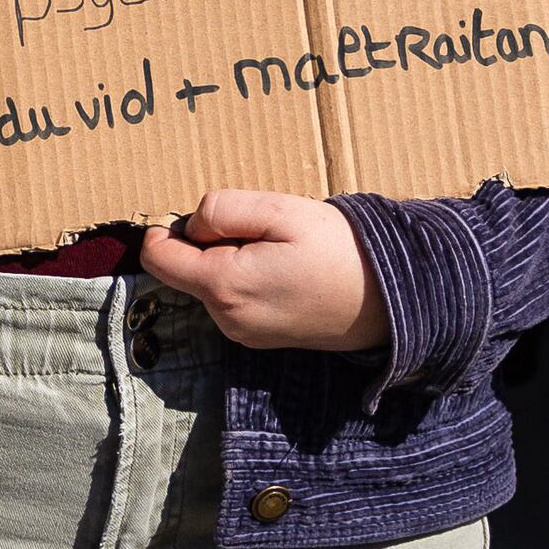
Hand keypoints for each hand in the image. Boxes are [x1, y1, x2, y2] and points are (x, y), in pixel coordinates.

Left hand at [138, 189, 389, 353]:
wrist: (391, 302)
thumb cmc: (339, 252)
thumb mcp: (281, 212)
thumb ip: (223, 211)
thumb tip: (190, 225)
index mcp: (223, 286)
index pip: (158, 258)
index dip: (169, 228)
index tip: (205, 215)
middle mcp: (225, 318)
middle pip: (186, 268)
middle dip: (210, 242)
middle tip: (263, 231)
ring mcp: (242, 333)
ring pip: (210, 282)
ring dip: (230, 259)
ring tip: (281, 250)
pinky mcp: (259, 338)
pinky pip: (233, 299)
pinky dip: (246, 278)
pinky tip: (285, 270)